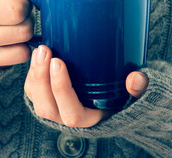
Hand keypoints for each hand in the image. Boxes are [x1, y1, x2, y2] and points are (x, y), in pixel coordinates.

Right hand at [0, 0, 33, 67]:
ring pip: (24, 46)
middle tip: (17, 11)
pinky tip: (11, 37)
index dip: (24, 1)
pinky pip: (20, 57)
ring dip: (25, 33)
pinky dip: (22, 46)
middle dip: (27, 17)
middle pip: (23, 30)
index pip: (14, 10)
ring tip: (13, 23)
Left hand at [25, 45, 148, 127]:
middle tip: (45, 50)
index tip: (59, 61)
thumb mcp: (135, 95)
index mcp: (89, 120)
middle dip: (42, 78)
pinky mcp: (48, 99)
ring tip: (40, 50)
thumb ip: (140, 89)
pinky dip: (32, 74)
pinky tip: (37, 56)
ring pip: (36, 99)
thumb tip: (135, 79)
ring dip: (34, 75)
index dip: (61, 89)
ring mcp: (55, 110)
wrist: (110, 101)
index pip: (71, 113)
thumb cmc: (121, 97)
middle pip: (46, 107)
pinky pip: (33, 92)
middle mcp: (68, 118)